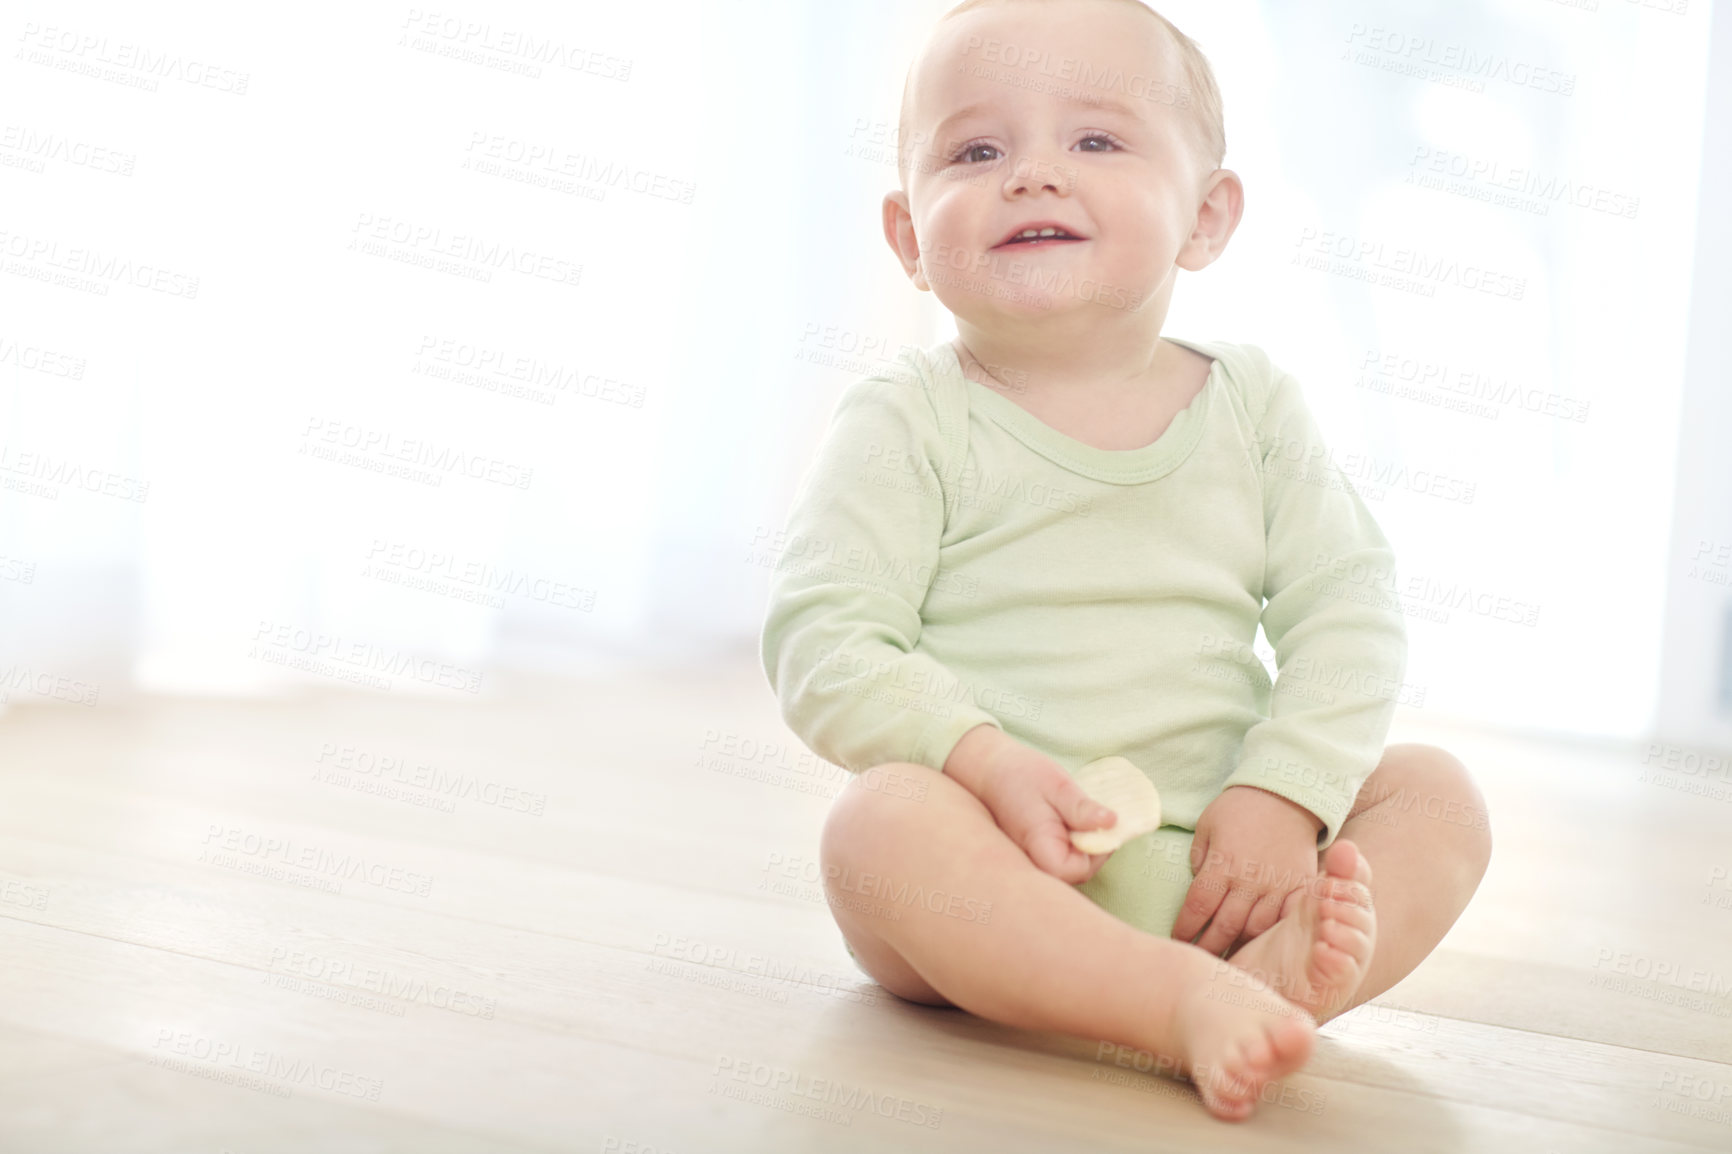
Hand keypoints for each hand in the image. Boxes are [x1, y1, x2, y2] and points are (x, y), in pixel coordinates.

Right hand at [945, 726, 1117, 884]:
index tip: (1102, 823)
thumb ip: (1081, 807)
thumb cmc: (1018, 774)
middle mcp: (1033, 862)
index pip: (1077, 870)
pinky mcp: (1034, 854)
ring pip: (1070, 866)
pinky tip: (1069, 821)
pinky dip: (1072, 843)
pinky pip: (1060, 858)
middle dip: (1094, 848)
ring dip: (1084, 844)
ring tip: (1079, 816)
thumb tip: (1113, 822)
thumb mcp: (1056, 784)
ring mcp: (1032, 860)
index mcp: (1038, 847)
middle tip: (1094, 817)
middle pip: (1076, 872)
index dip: (1098, 851)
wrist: (986, 769)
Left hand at [1171, 785, 1322, 956]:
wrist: (1286, 794)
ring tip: (1228, 963)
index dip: (1185, 929)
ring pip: (1256, 929)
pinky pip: (1287, 920)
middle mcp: (1249, 879)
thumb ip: (1200, 860)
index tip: (1176, 942)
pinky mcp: (1300, 887)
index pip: (1197, 906)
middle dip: (1209, 949)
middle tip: (1198, 964)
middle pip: (1225, 926)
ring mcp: (1278, 885)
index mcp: (1222, 864)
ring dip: (1240, 948)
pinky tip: (1266, 949)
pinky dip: (1275, 936)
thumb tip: (1199, 891)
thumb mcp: (1207, 826)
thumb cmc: (1239, 808)